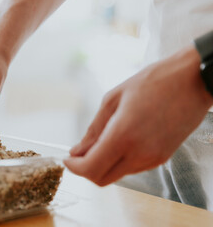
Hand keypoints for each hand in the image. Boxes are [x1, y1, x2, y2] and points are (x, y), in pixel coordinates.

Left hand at [64, 45, 212, 185]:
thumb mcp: (113, 99)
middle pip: (101, 179)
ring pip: (116, 175)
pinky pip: (131, 168)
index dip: (74, 167)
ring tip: (98, 143)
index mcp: (123, 135)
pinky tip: (117, 143)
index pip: (90, 168)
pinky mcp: (161, 158)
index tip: (68, 158)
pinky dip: (117, 161)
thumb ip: (93, 129)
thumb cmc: (152, 82)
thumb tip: (77, 150)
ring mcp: (152, 159)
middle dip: (85, 169)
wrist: (193, 81)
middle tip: (79, 154)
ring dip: (101, 165)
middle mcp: (139, 153)